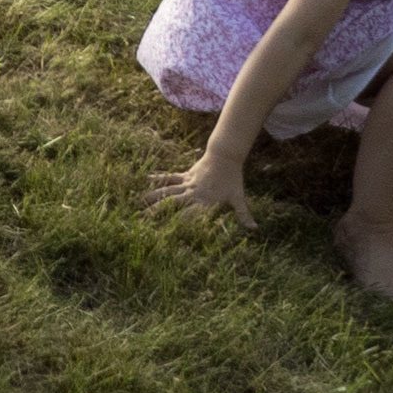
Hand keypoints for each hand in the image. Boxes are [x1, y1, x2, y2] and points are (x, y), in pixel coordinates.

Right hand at [143, 151, 258, 229]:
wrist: (227, 156)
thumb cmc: (233, 179)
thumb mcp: (239, 197)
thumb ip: (244, 214)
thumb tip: (255, 229)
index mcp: (204, 203)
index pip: (188, 217)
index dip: (177, 226)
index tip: (165, 235)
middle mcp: (193, 194)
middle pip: (172, 204)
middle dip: (157, 213)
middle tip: (142, 221)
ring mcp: (188, 184)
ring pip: (168, 191)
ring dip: (153, 196)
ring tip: (138, 202)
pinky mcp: (186, 175)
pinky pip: (170, 178)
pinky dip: (159, 178)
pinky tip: (146, 179)